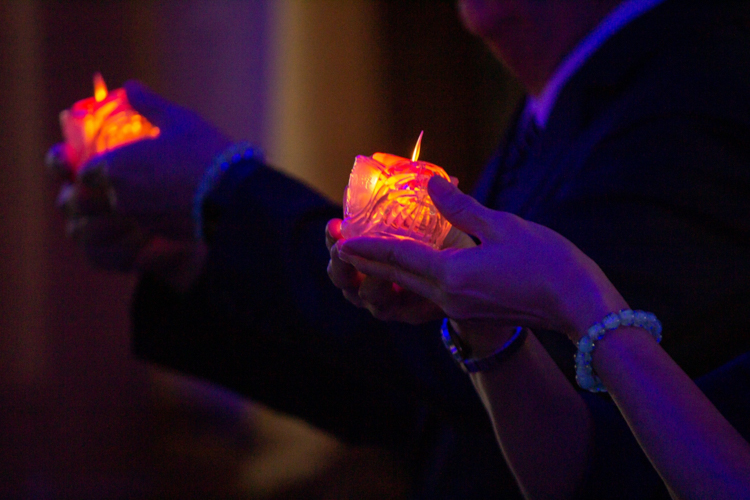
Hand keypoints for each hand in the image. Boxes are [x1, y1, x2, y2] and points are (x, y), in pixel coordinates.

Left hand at [51, 81, 230, 285]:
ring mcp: (139, 219)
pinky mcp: (158, 234)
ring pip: (120, 216)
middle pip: (99, 198)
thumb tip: (130, 86)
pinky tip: (169, 208)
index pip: (85, 174)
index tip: (107, 164)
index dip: (94, 170)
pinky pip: (144, 228)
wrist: (233, 195)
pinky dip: (150, 218)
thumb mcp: (178, 119)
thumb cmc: (204, 152)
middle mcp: (120, 196)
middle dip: (107, 191)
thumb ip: (149, 104)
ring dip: (129, 207)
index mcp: (115, 166)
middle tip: (127, 181)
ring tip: (151, 195)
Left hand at [337, 176, 627, 339]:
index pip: (398, 258)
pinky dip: (413, 278)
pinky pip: (431, 293)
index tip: (341, 239)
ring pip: (412, 287)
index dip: (368, 246)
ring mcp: (459, 307)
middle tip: (341, 247)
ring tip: (370, 255)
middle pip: (398, 276)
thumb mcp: (502, 226)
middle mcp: (449, 296)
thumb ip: (461, 207)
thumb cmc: (547, 262)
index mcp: (452, 275)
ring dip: (388, 271)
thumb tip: (432, 184)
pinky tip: (411, 267)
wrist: (579, 306)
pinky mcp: (472, 309)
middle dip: (368, 262)